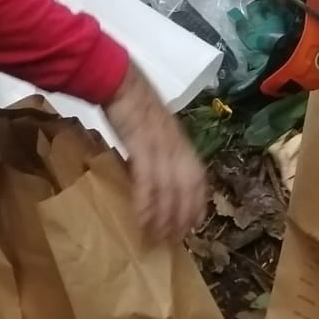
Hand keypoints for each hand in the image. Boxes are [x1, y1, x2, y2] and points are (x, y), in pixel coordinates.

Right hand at [104, 62, 207, 242]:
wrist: (119, 79)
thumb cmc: (134, 103)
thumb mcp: (155, 128)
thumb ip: (161, 148)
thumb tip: (156, 173)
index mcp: (181, 141)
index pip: (198, 177)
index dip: (197, 202)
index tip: (195, 224)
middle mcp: (176, 145)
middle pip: (188, 187)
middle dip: (183, 216)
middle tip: (175, 240)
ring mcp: (161, 145)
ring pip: (169, 188)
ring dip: (165, 216)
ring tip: (158, 238)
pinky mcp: (141, 144)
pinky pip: (147, 180)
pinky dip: (146, 203)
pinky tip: (142, 219)